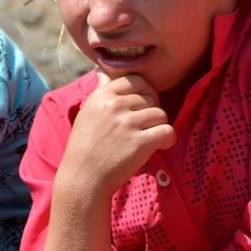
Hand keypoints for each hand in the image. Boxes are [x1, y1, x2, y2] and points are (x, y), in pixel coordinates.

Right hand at [58, 72, 176, 201]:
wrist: (83, 179)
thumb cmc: (85, 148)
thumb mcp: (87, 113)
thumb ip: (100, 91)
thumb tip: (102, 71)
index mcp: (101, 96)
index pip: (137, 80)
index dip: (146, 93)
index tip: (143, 108)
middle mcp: (114, 106)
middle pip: (151, 98)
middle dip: (152, 112)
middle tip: (145, 128)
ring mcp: (127, 123)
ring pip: (161, 114)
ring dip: (159, 127)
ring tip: (149, 139)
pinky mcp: (140, 142)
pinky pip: (168, 131)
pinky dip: (168, 139)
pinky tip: (160, 146)